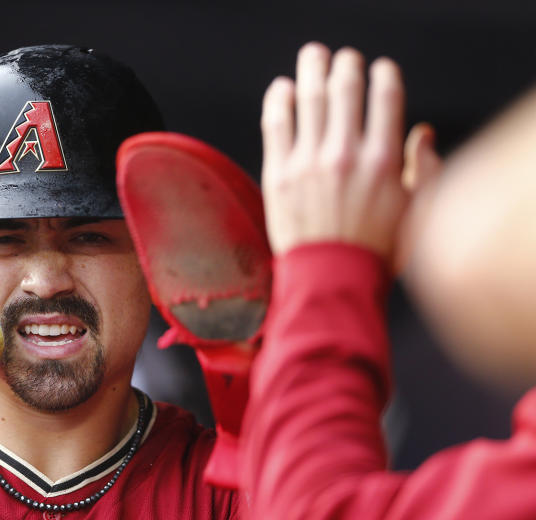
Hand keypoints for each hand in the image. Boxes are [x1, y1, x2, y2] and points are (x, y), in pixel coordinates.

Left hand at [260, 43, 437, 260]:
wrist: (330, 282)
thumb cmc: (376, 252)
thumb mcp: (416, 213)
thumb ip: (423, 169)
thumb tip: (423, 134)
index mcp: (383, 161)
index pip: (385, 97)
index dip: (383, 74)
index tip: (379, 69)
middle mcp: (345, 156)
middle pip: (345, 89)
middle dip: (346, 65)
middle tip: (344, 59)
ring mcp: (308, 163)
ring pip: (308, 98)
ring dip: (312, 69)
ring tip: (314, 57)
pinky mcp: (278, 175)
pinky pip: (276, 124)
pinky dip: (280, 100)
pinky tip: (283, 89)